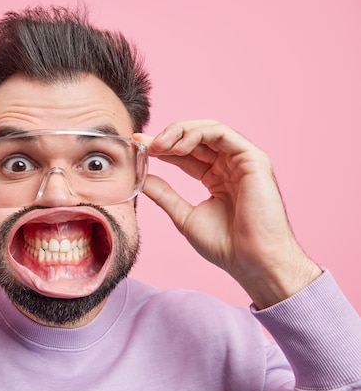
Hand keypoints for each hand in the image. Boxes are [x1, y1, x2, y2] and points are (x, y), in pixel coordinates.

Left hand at [134, 119, 321, 307]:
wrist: (252, 261)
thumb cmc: (225, 246)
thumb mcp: (184, 216)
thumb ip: (164, 194)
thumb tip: (141, 177)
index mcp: (216, 178)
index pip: (185, 155)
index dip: (160, 148)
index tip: (137, 146)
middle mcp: (229, 166)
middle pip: (194, 138)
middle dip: (167, 136)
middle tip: (145, 144)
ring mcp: (241, 161)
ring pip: (207, 129)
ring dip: (179, 132)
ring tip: (159, 146)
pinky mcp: (253, 158)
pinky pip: (222, 133)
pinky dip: (197, 134)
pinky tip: (179, 148)